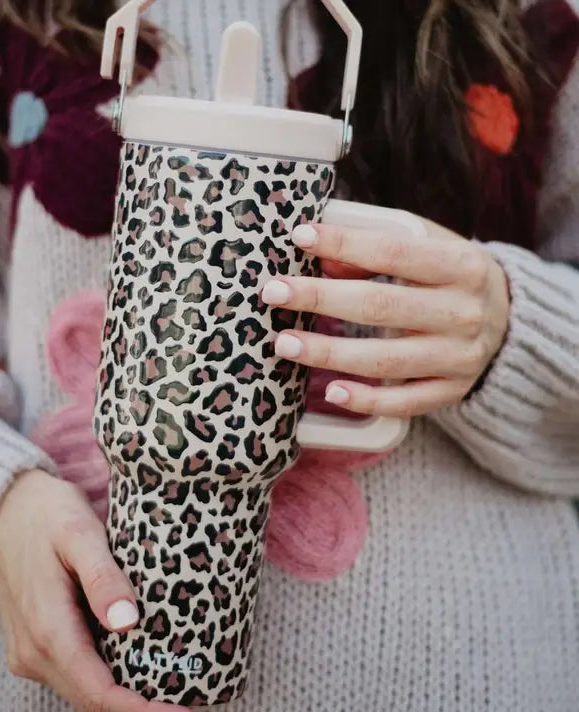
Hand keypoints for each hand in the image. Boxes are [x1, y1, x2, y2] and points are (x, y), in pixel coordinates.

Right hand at [0, 469, 193, 711]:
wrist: (1, 510)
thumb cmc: (44, 514)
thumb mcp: (78, 533)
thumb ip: (102, 577)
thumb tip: (128, 622)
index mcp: (48, 629)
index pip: (99, 694)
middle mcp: (33, 652)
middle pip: (93, 701)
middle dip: (140, 708)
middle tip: (188, 701)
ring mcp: (30, 652)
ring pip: (84, 691)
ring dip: (125, 695)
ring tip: (171, 683)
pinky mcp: (34, 644)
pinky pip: (74, 673)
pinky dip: (107, 678)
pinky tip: (139, 661)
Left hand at [262, 219, 510, 416]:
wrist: (510, 323)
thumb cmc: (451, 278)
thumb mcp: (431, 248)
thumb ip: (380, 245)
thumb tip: (320, 254)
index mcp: (462, 266)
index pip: (394, 251)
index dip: (344, 243)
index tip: (300, 236)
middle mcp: (464, 313)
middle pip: (381, 306)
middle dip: (321, 298)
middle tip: (273, 293)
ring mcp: (458, 358)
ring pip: (385, 360)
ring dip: (330, 353)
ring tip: (284, 344)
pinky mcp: (450, 391)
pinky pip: (404, 402)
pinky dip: (366, 400)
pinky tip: (332, 392)